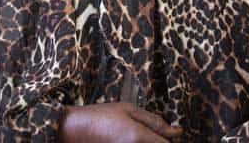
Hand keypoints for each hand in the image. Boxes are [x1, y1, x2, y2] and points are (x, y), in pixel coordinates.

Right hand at [58, 103, 182, 142]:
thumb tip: (177, 131)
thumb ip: (154, 120)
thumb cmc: (97, 117)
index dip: (169, 139)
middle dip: (155, 140)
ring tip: (128, 136)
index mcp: (139, 137)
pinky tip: (123, 140)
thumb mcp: (126, 109)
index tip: (168, 135)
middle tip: (140, 132)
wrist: (71, 130)